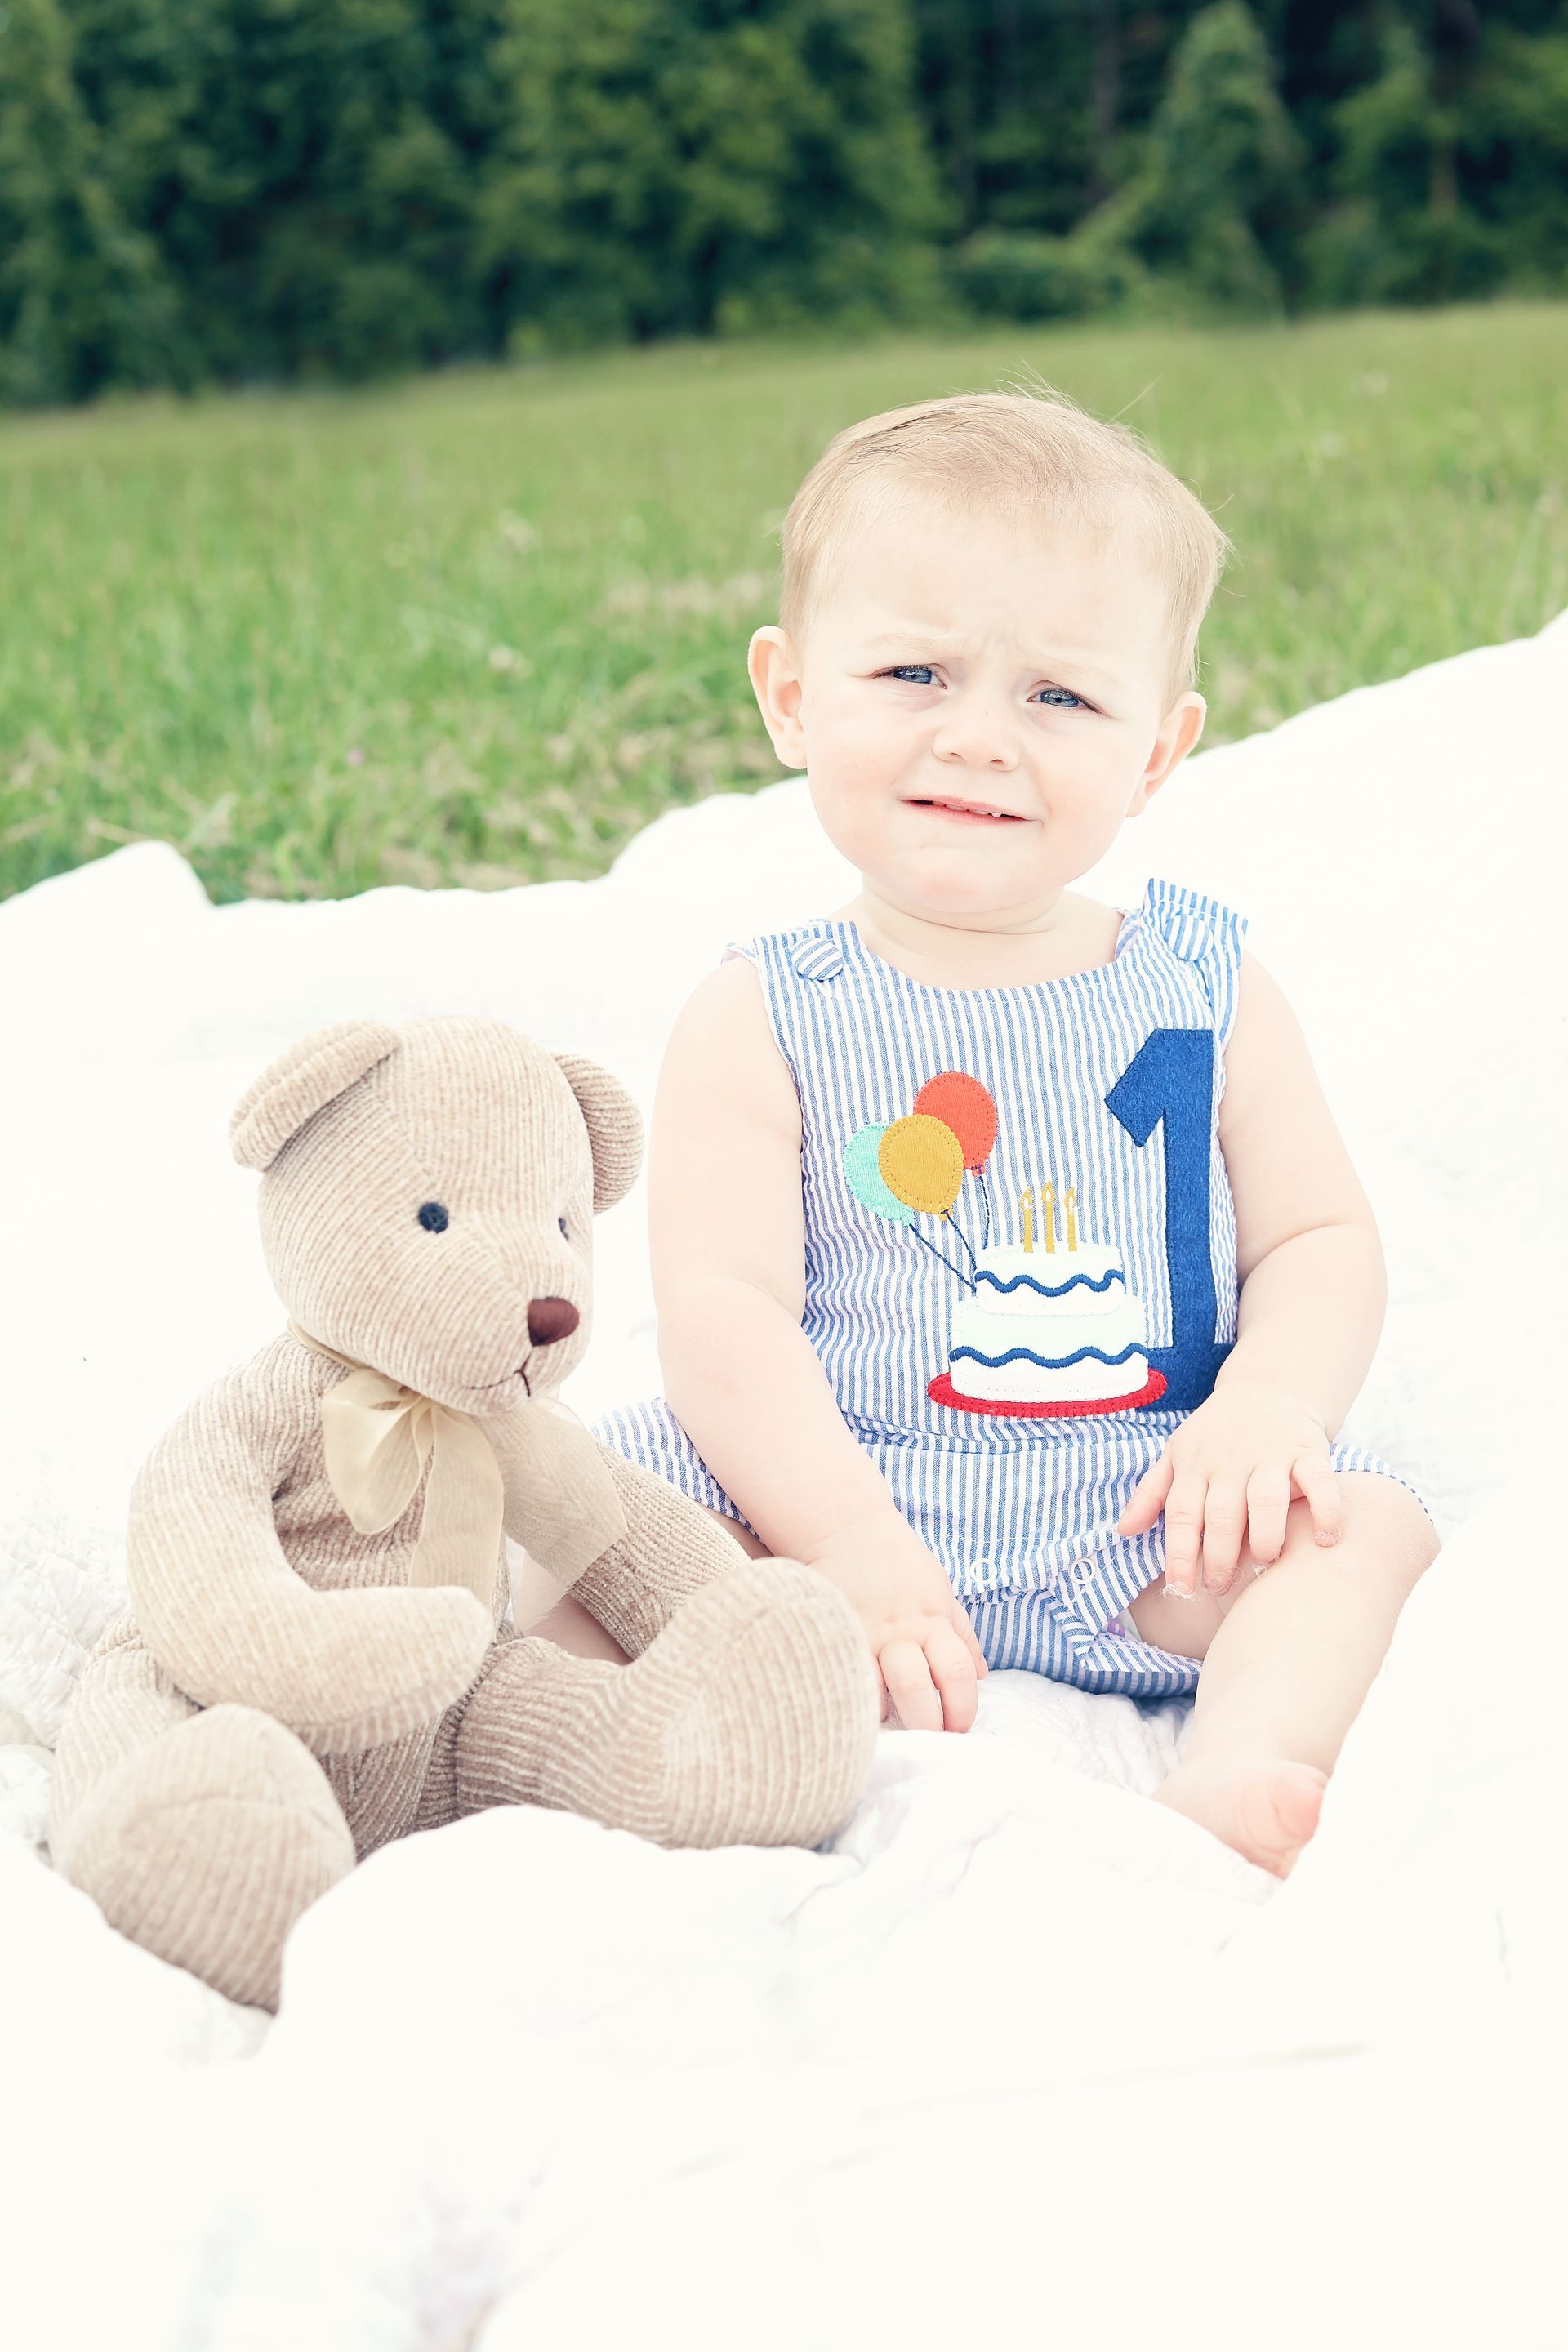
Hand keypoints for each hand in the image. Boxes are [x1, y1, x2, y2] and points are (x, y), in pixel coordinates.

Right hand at [802, 1512, 987, 1732]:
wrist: (848, 1528)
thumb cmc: (901, 1564)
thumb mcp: (941, 1590)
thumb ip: (961, 1633)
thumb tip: (981, 1675)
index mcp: (933, 1620)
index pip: (957, 1672)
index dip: (963, 1707)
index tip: (960, 1727)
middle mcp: (901, 1630)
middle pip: (918, 1688)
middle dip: (928, 1723)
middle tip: (929, 1738)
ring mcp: (865, 1632)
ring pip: (877, 1688)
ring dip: (887, 1715)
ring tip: (892, 1724)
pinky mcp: (835, 1630)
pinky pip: (843, 1675)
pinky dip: (853, 1696)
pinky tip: (858, 1704)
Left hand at [1116, 1377, 1341, 1597]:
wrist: (1268, 1388)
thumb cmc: (1215, 1436)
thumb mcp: (1176, 1455)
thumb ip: (1151, 1494)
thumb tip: (1122, 1532)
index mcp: (1195, 1466)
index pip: (1181, 1514)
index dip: (1179, 1554)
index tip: (1181, 1589)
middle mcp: (1230, 1462)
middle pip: (1221, 1515)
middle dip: (1219, 1558)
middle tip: (1219, 1587)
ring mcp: (1271, 1456)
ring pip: (1267, 1501)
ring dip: (1265, 1538)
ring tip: (1264, 1564)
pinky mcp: (1309, 1452)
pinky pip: (1320, 1482)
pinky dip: (1327, 1510)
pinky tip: (1326, 1540)